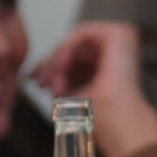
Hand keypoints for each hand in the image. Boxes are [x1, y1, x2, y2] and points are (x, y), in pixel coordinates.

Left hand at [32, 21, 156, 156]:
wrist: (119, 124)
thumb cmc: (101, 118)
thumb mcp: (71, 96)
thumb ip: (57, 79)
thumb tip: (36, 72)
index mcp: (111, 68)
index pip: (75, 58)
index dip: (52, 67)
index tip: (38, 82)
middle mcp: (117, 53)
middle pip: (74, 49)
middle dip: (51, 64)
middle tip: (42, 83)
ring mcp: (120, 42)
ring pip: (75, 41)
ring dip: (57, 59)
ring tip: (53, 81)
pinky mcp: (119, 34)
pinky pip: (82, 32)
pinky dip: (66, 48)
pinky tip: (61, 67)